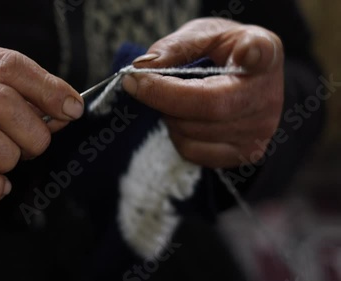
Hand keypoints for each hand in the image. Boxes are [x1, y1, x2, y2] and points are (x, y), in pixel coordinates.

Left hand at [123, 18, 283, 167]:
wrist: (246, 84)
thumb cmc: (224, 54)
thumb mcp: (203, 36)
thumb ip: (175, 46)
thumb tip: (143, 68)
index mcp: (264, 52)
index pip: (262, 53)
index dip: (253, 53)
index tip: (246, 51)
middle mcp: (268, 96)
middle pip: (208, 105)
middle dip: (161, 95)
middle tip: (139, 82)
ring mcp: (259, 130)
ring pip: (193, 132)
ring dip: (167, 114)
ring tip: (173, 98)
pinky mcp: (246, 154)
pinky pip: (193, 151)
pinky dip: (176, 134)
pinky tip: (184, 117)